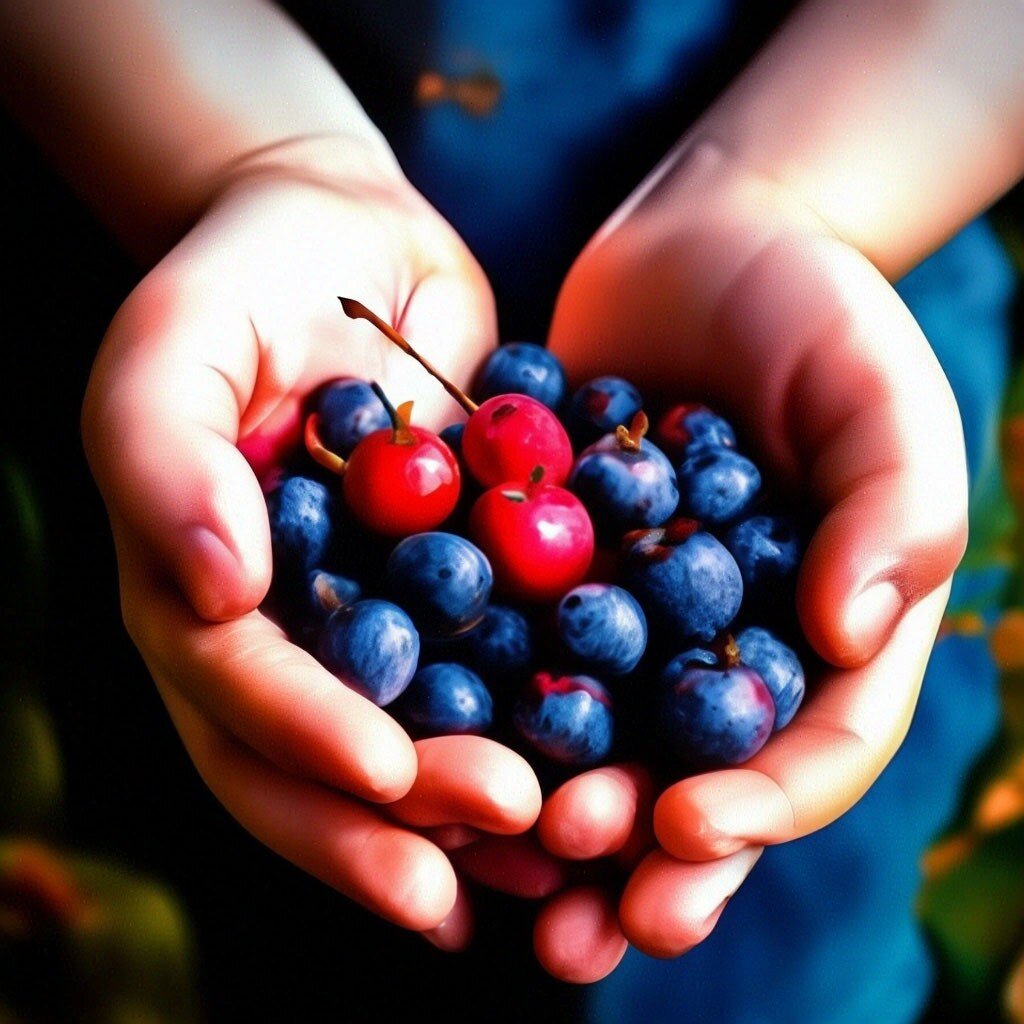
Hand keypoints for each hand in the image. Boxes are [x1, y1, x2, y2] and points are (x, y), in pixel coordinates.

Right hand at [81, 143, 541, 935]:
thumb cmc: (241, 282)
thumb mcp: (171, 346)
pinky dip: (544, 731)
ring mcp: (376, 623)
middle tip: (501, 827)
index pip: (237, 696)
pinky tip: (601, 774)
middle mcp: (287, 636)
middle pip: (326, 758)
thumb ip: (164, 461)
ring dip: (480, 809)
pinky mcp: (461, 590)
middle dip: (403, 812)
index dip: (304, 742)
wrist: (345, 242)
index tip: (387, 772)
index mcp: (200, 599)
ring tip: (558, 853)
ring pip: (416, 744)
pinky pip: (499, 676)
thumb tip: (212, 592)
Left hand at [529, 142, 964, 972]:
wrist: (704, 245)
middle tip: (587, 923)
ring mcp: (632, 618)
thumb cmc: (816, 311)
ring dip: (555, 821)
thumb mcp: (880, 394)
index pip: (813, 746)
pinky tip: (433, 761)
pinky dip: (481, 713)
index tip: (695, 833)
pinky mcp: (549, 573)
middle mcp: (724, 644)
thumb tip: (858, 630)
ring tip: (513, 887)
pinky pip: (514, 655)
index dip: (762, 806)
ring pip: (599, 741)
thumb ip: (897, 509)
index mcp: (826, 632)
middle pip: (697, 777)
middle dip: (645, 857)